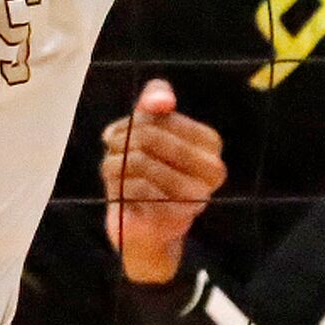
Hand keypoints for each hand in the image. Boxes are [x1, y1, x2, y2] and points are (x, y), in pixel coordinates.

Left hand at [102, 79, 226, 285]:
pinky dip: (120, 185)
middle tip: (112, 148)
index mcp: (211, 144)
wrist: (142, 226)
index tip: (123, 130)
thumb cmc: (147, 167)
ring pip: (141, 161)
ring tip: (112, 167)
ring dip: (116, 162)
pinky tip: (119, 189)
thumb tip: (163, 100)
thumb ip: (157, 97)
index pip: (162, 116)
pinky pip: (137, 189)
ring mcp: (196, 196)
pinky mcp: (175, 219)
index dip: (134, 120)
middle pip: (150, 136)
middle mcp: (212, 170)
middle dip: (122, 140)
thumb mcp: (150, 125)